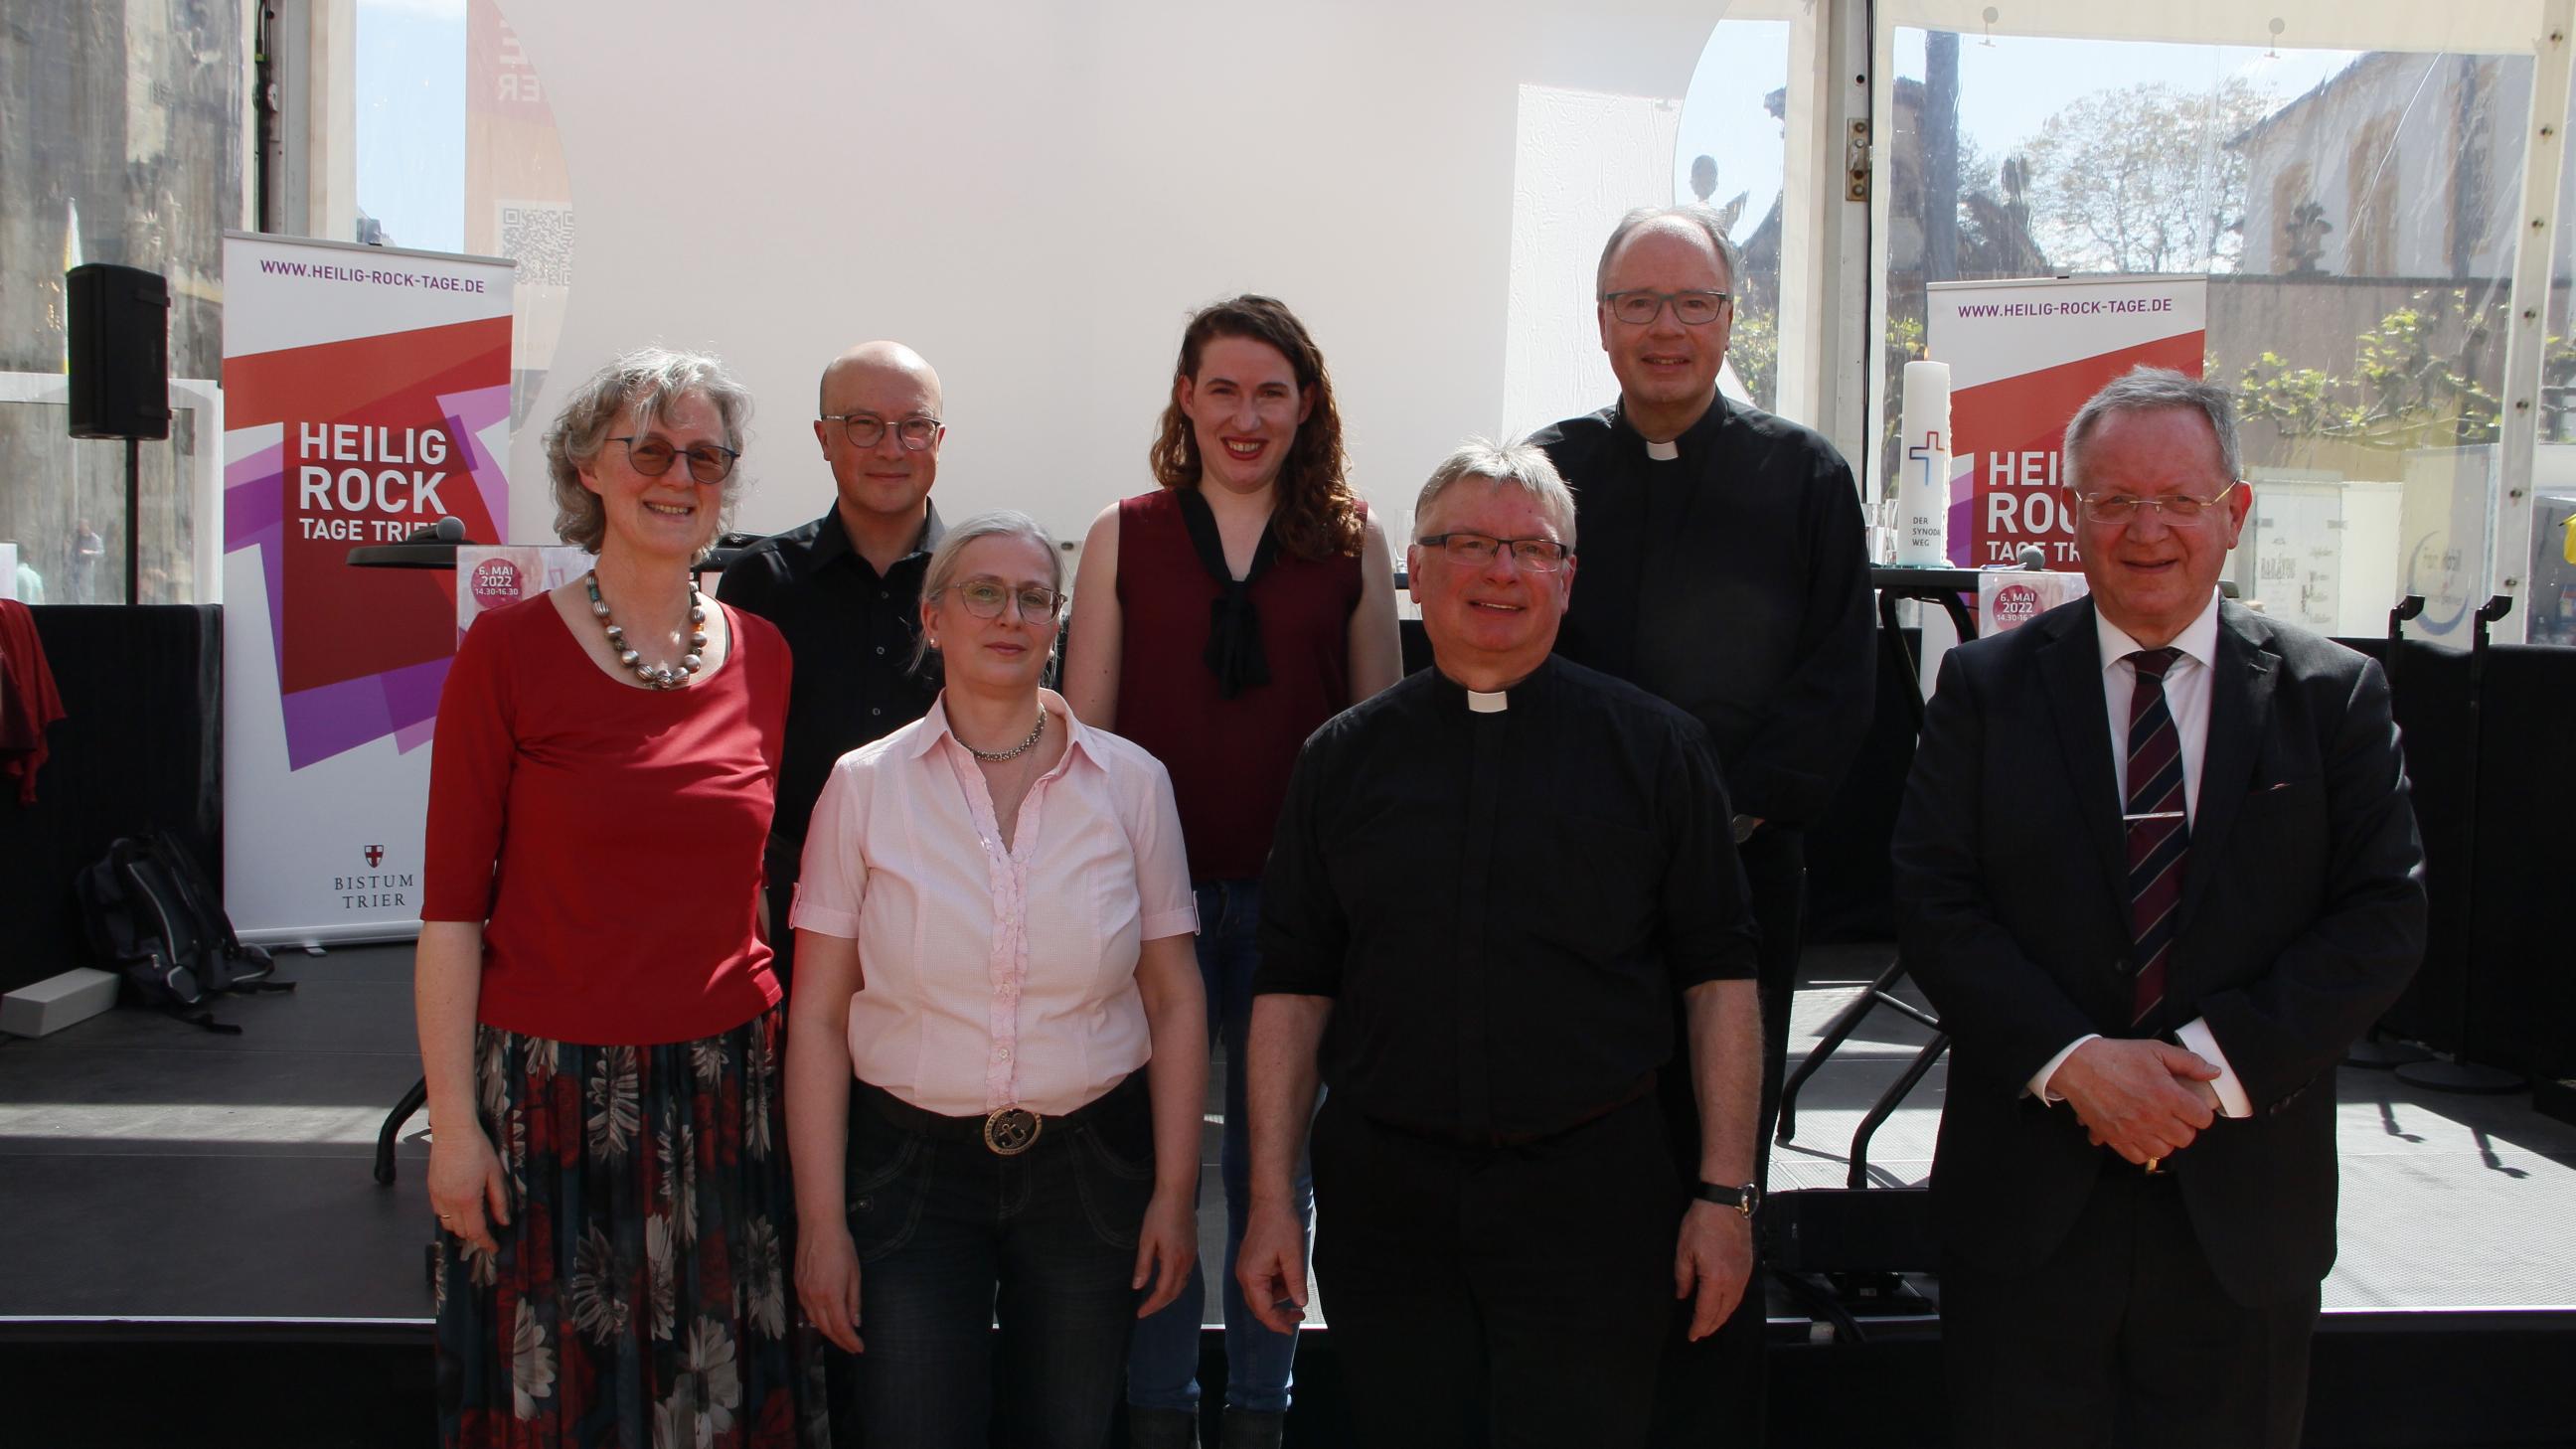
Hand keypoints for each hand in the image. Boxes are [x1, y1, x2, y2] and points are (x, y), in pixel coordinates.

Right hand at [426, 1120, 510, 1256]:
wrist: (453, 1131)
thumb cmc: (477, 1148)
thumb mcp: (495, 1174)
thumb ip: (500, 1200)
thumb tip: (504, 1221)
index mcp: (468, 1199)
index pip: (476, 1231)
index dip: (486, 1242)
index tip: (494, 1247)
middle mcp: (449, 1202)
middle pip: (461, 1231)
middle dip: (475, 1236)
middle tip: (488, 1233)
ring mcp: (437, 1196)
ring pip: (448, 1224)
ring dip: (461, 1227)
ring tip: (475, 1221)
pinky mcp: (431, 1189)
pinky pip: (439, 1212)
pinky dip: (450, 1216)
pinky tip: (461, 1208)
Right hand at [796, 1221, 864, 1352]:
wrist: (818, 1227)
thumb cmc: (841, 1247)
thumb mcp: (854, 1274)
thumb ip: (854, 1301)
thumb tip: (855, 1322)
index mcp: (831, 1295)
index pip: (840, 1328)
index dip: (850, 1341)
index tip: (859, 1348)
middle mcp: (813, 1298)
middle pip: (825, 1328)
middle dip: (839, 1341)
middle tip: (851, 1347)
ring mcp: (803, 1292)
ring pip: (814, 1321)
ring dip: (828, 1332)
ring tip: (840, 1337)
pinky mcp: (797, 1285)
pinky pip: (807, 1309)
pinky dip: (817, 1319)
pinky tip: (825, 1320)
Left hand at [1132, 1187, 1199, 1317]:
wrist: (1178, 1193)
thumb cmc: (1159, 1214)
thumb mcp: (1146, 1240)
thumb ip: (1143, 1265)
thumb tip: (1137, 1287)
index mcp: (1173, 1261)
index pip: (1163, 1292)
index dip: (1152, 1305)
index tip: (1140, 1313)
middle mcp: (1186, 1261)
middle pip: (1175, 1291)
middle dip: (1160, 1304)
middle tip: (1146, 1310)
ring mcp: (1192, 1255)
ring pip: (1182, 1283)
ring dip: (1169, 1295)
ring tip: (1155, 1299)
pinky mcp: (1193, 1248)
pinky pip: (1186, 1273)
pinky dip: (1176, 1283)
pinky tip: (1167, 1280)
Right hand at [1236, 1197, 1310, 1334]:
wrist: (1270, 1201)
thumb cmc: (1280, 1225)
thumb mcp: (1293, 1256)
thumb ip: (1295, 1283)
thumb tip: (1299, 1303)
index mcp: (1251, 1276)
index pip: (1263, 1310)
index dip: (1277, 1322)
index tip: (1291, 1329)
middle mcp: (1244, 1275)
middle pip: (1259, 1306)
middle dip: (1278, 1314)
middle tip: (1297, 1318)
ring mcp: (1246, 1268)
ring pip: (1261, 1295)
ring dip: (1278, 1299)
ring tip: (1297, 1294)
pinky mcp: (1251, 1263)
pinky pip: (1262, 1283)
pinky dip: (1276, 1287)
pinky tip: (1289, 1280)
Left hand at [1673, 1200, 1754, 1340]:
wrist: (1726, 1202)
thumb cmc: (1704, 1222)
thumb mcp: (1684, 1250)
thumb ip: (1683, 1277)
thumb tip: (1683, 1295)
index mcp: (1715, 1279)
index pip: (1707, 1312)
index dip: (1698, 1327)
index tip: (1692, 1335)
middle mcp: (1733, 1281)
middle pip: (1723, 1313)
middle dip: (1710, 1326)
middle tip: (1699, 1333)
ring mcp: (1743, 1274)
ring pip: (1733, 1305)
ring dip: (1721, 1317)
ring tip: (1710, 1324)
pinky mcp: (1748, 1266)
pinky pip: (1739, 1294)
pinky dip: (1730, 1304)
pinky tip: (1724, 1304)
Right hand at [2053, 1038, 2218, 1164]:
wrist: (2078, 1065)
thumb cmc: (2117, 1056)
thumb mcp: (2156, 1050)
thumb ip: (2189, 1062)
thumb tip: (2214, 1072)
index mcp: (2167, 1095)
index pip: (2202, 1119)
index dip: (2200, 1112)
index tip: (2192, 1106)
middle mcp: (2153, 1117)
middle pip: (2186, 1138)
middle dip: (2184, 1126)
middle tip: (2174, 1114)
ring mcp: (2133, 1130)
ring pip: (2164, 1151)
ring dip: (2165, 1139)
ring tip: (2158, 1125)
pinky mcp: (2115, 1138)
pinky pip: (2139, 1157)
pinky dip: (2143, 1150)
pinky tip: (2141, 1134)